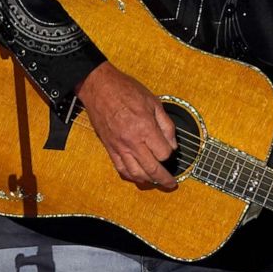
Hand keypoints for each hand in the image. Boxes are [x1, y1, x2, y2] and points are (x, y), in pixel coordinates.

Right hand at [76, 61, 177, 188]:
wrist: (99, 88)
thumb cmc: (126, 90)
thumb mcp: (154, 102)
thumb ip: (166, 125)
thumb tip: (173, 144)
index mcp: (145, 128)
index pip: (163, 153)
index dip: (170, 155)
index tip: (172, 151)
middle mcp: (132, 141)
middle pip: (151, 169)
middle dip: (164, 179)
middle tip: (171, 184)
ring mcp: (119, 146)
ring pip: (135, 173)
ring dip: (148, 181)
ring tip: (156, 182)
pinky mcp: (109, 148)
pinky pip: (120, 168)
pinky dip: (131, 176)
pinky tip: (138, 177)